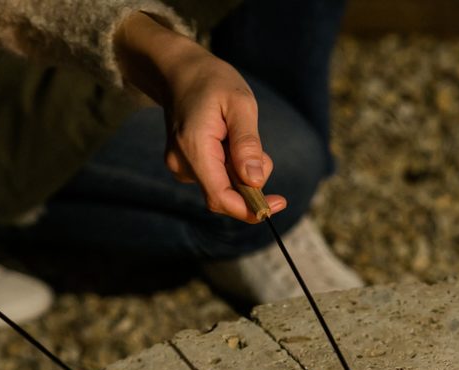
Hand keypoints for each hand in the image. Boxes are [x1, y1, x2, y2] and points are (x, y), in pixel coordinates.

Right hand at [114, 12, 286, 222]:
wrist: (180, 71)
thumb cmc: (212, 81)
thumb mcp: (240, 103)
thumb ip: (247, 143)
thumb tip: (256, 181)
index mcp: (194, 148)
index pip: (221, 197)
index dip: (250, 208)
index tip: (278, 203)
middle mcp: (182, 163)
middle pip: (224, 196)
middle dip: (251, 184)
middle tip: (262, 152)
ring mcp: (180, 166)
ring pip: (222, 187)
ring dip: (242, 172)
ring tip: (240, 135)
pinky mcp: (185, 166)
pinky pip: (216, 178)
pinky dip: (232, 168)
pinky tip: (229, 141)